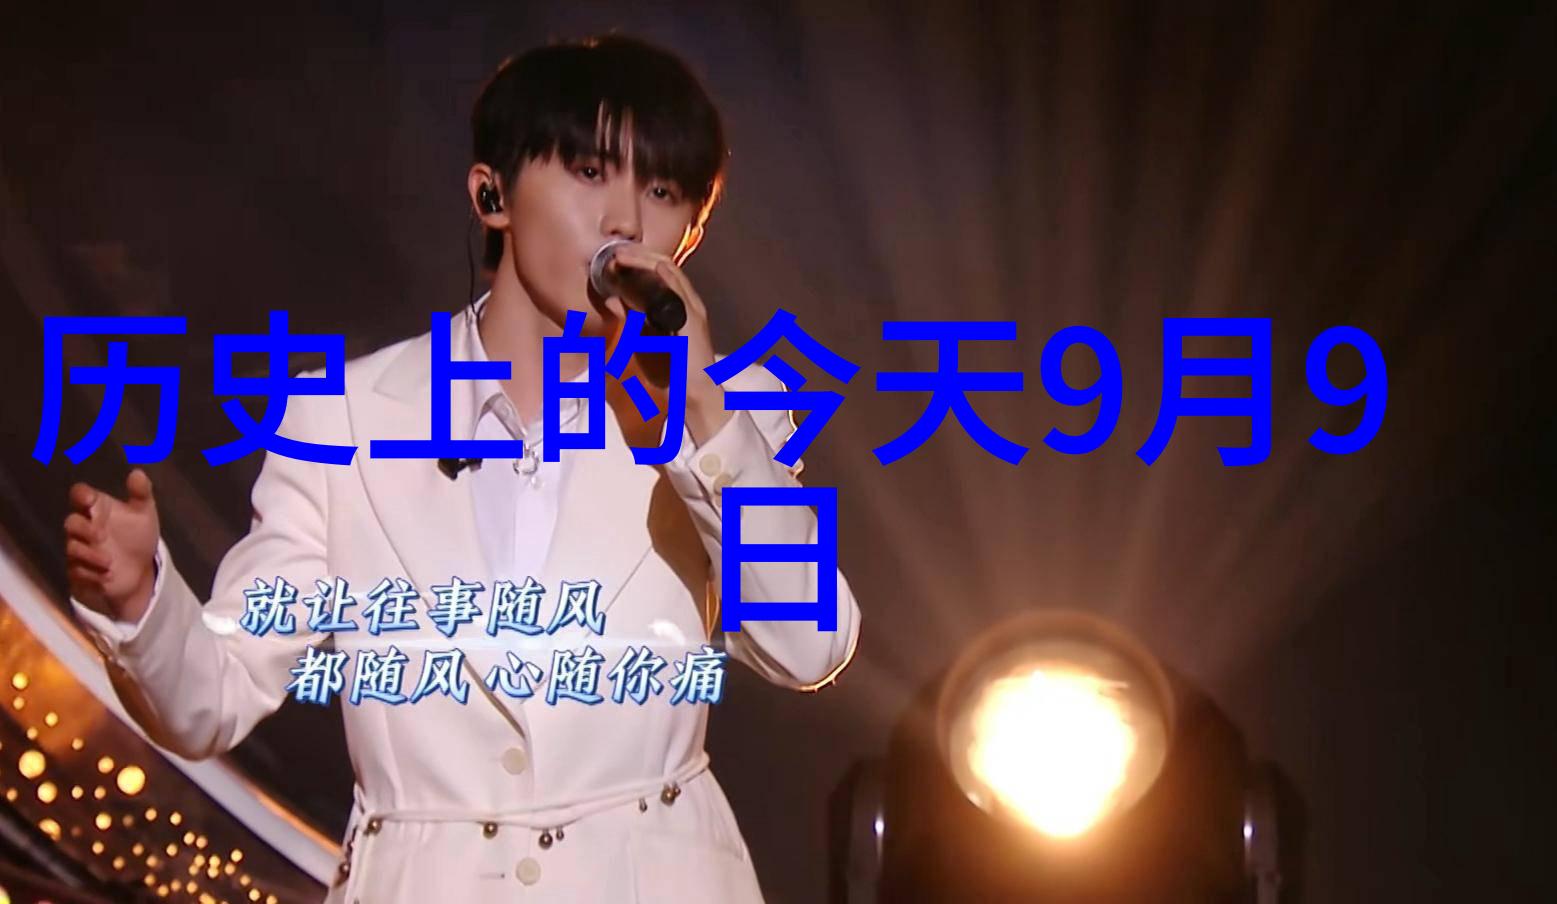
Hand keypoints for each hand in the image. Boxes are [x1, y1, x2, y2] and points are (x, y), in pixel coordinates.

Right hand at [64, 468, 160, 623]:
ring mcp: (80, 550)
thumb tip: (137, 472)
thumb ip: (141, 493)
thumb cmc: (137, 536)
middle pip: (71, 522)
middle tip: (102, 536)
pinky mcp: (80, 572)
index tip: (88, 500)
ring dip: (89, 556)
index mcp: (97, 509)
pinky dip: (91, 575)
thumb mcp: (144, 514)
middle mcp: (84, 528)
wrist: (139, 569)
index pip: (80, 495)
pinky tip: (106, 577)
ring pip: (72, 549)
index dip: (81, 495)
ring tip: (110, 562)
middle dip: (84, 529)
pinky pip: (77, 573)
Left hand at [599, 245, 732, 444]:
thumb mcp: (646, 337)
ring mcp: (692, 309)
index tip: (615, 257)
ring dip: (645, 260)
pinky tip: (653, 268)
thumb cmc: (672, 371)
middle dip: (638, 255)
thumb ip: (634, 318)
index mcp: (677, 306)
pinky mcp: (693, 319)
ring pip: (670, 272)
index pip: (659, 272)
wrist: (694, 393)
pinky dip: (666, 276)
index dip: (637, 261)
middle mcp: (687, 302)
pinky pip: (680, 291)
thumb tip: (613, 299)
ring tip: (623, 255)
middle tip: (615, 251)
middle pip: (664, 266)